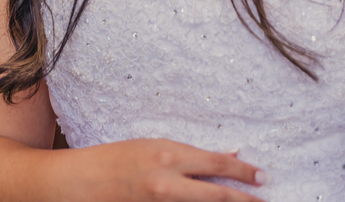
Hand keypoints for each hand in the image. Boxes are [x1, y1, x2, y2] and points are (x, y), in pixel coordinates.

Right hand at [61, 138, 267, 201]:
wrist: (80, 183)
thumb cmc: (117, 158)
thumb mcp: (154, 147)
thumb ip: (189, 156)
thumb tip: (224, 158)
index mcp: (167, 156)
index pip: (215, 164)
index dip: (243, 171)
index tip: (261, 176)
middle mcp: (166, 183)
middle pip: (217, 195)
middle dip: (244, 199)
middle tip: (264, 200)